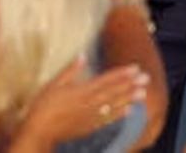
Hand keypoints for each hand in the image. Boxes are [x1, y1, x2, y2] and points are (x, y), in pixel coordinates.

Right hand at [9, 59, 147, 150]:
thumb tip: (83, 56)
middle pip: (113, 92)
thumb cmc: (43, 105)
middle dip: (130, 84)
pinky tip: (129, 111)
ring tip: (143, 93)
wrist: (40, 131)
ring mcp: (91, 116)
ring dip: (129, 99)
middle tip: (146, 78)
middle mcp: (89, 103)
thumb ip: (70, 70)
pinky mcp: (90, 126)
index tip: (135, 68)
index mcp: (81, 90)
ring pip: (114, 105)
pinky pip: (108, 119)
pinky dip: (119, 115)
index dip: (121, 73)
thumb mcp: (53, 83)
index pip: (106, 80)